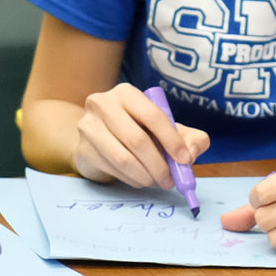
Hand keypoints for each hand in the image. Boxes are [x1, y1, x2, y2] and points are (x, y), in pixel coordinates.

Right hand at [73, 82, 210, 188]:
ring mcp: (89, 126)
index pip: (152, 115)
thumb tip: (191, 154)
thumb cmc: (138, 132)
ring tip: (157, 182)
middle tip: (170, 180)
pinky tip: (140, 179)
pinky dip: (132, 179)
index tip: (184, 160)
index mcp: (126, 93)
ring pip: (124, 158)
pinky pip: (113, 169)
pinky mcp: (83, 148)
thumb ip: (191, 138)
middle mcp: (103, 103)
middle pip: (137, 140)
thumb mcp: (168, 131)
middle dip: (159, 165)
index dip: (172, 140)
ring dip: (146, 176)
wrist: (98, 142)